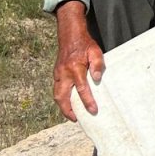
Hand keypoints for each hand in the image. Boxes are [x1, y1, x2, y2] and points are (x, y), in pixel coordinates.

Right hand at [52, 0, 104, 121]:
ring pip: (57, 95)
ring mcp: (58, 74)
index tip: (93, 110)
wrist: (70, 35)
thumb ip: (98, 65)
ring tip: (72, 115)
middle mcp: (64, 73)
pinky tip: (69, 103)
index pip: (82, 89)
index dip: (88, 101)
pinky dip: (61, 99)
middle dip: (68, 110)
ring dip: (63, 106)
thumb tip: (97, 78)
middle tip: (76, 119)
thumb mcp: (96, 51)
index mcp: (75, 68)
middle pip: (62, 97)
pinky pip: (57, 90)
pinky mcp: (56, 74)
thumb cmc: (85, 45)